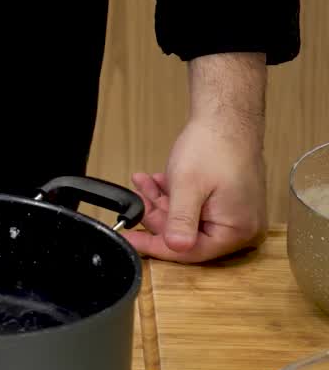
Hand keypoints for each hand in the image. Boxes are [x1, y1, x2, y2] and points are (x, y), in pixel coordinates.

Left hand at [122, 52, 267, 262]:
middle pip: (185, 236)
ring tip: (143, 184)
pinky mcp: (225, 204)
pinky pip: (193, 208)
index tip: (129, 239)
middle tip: (137, 200)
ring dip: (161, 203)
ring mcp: (234, 215)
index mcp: (237, 230)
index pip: (188, 252)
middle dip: (157, 216)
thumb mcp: (188, 187)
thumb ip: (180, 220)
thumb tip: (177, 248)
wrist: (227, 117)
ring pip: (185, 220)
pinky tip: (156, 182)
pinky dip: (173, 196)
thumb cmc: (214, 146)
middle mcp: (241, 228)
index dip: (153, 245)